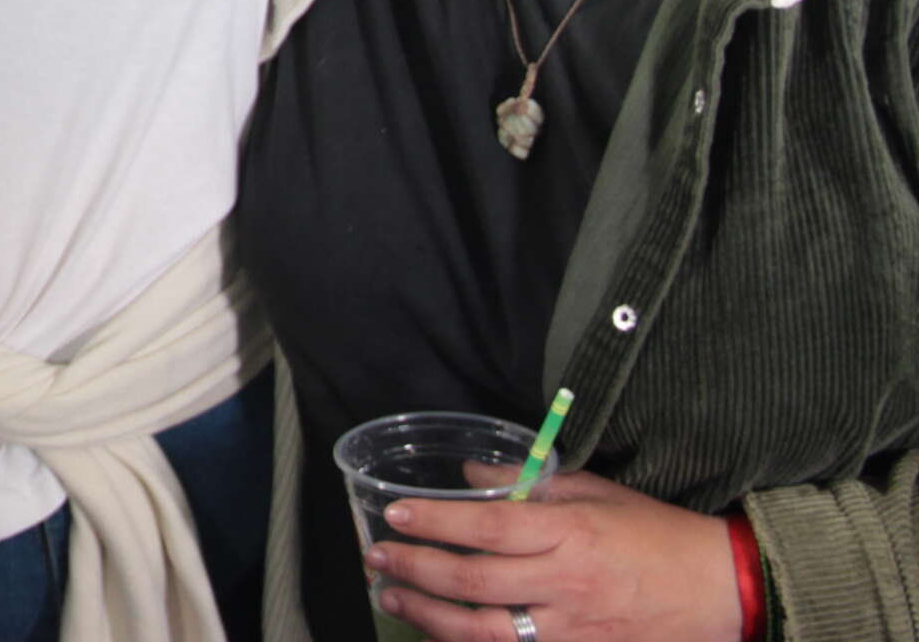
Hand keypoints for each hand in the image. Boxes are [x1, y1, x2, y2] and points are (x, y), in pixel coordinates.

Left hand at [369, 471, 742, 641]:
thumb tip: (468, 473)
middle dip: (416, 570)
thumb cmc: (655, 532)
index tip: (396, 514)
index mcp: (570, 533)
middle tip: (377, 558)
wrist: (722, 590)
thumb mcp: (594, 491)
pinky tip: (440, 634)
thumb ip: (528, 482)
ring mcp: (573, 629)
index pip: (487, 524)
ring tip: (394, 598)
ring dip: (431, 617)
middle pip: (475, 582)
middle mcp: (566, 583)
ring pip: (487, 632)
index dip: (435, 521)